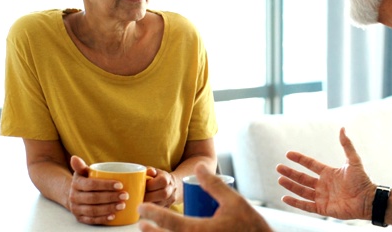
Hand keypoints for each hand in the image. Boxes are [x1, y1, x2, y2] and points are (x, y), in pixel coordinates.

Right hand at [68, 156, 128, 224]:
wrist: (72, 194)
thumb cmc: (84, 181)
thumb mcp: (82, 172)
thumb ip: (81, 165)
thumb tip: (74, 157)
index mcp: (76, 183)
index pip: (91, 184)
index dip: (106, 185)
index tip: (120, 185)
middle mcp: (74, 197)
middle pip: (93, 198)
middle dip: (110, 197)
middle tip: (125, 196)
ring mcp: (76, 209)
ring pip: (93, 210)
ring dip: (108, 208)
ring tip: (122, 205)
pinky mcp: (80, 218)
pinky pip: (91, 220)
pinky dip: (102, 219)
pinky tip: (113, 216)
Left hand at [138, 163, 272, 231]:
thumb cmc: (250, 226)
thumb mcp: (234, 201)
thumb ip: (214, 184)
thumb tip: (198, 167)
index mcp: (200, 231)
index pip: (170, 222)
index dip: (154, 214)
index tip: (142, 208)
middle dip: (151, 231)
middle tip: (141, 222)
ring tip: (150, 231)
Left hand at [144, 168, 177, 207]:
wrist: (173, 186)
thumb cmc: (159, 178)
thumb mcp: (155, 171)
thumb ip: (150, 170)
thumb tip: (149, 171)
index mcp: (167, 179)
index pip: (160, 182)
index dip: (149, 185)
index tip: (141, 186)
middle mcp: (171, 190)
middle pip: (162, 194)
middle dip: (148, 196)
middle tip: (139, 196)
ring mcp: (170, 200)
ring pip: (161, 204)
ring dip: (149, 204)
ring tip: (140, 201)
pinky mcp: (167, 207)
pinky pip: (159, 210)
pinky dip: (150, 209)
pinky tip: (144, 207)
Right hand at [276, 127, 374, 219]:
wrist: (368, 200)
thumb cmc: (362, 180)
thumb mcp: (353, 160)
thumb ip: (346, 145)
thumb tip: (342, 128)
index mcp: (328, 173)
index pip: (310, 164)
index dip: (299, 159)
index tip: (288, 154)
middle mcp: (323, 184)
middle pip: (302, 178)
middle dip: (290, 173)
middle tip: (278, 168)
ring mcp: (322, 197)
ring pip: (302, 191)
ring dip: (291, 185)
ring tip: (280, 179)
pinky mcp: (323, 209)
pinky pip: (306, 205)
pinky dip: (295, 202)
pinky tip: (285, 198)